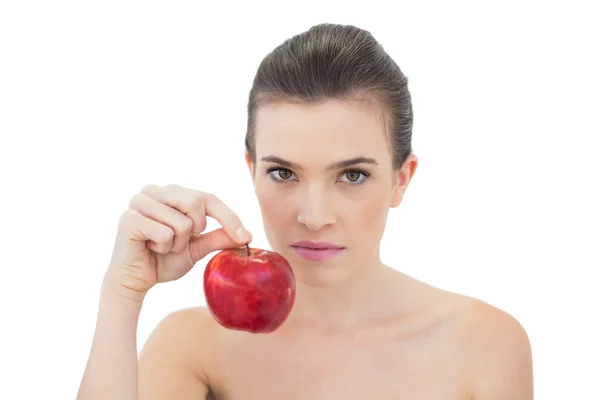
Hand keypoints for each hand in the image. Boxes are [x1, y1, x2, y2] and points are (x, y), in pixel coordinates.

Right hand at [104, 184, 251, 300]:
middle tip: (181, 242)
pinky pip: (164, 233)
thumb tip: (249, 235)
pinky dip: (163, 247)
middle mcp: (155, 190)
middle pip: (196, 202)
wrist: (136, 280)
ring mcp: (139, 202)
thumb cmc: (165, 260)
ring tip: (163, 246)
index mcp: (172, 192)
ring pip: (181, 221)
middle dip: (196, 229)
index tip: (244, 236)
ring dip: (177, 243)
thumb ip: (220, 237)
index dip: (228, 216)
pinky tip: (150, 248)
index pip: (208, 197)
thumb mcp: (198, 247)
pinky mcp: (129, 219)